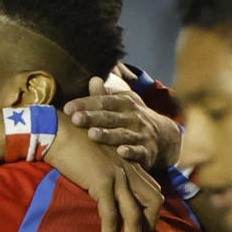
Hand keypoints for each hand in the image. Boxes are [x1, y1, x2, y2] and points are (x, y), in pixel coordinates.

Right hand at [45, 113, 166, 231]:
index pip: (154, 192)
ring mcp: (118, 176)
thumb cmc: (72, 144)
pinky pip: (111, 216)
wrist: (57, 130)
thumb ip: (107, 173)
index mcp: (130, 164)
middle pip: (154, 203)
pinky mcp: (102, 183)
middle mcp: (130, 170)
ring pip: (135, 215)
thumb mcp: (97, 158)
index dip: (152, 214)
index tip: (143, 231)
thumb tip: (105, 193)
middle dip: (149, 228)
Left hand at [65, 77, 182, 168]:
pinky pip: (139, 152)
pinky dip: (131, 152)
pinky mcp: (147, 151)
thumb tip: (92, 79)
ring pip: (122, 134)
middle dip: (92, 117)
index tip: (67, 108)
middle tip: (75, 119)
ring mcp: (141, 134)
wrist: (164, 136)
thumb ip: (105, 96)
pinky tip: (121, 152)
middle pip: (110, 117)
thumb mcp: (123, 104)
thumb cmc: (134, 119)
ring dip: (108, 134)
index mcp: (125, 103)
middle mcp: (133, 117)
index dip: (85, 104)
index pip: (103, 101)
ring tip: (92, 134)